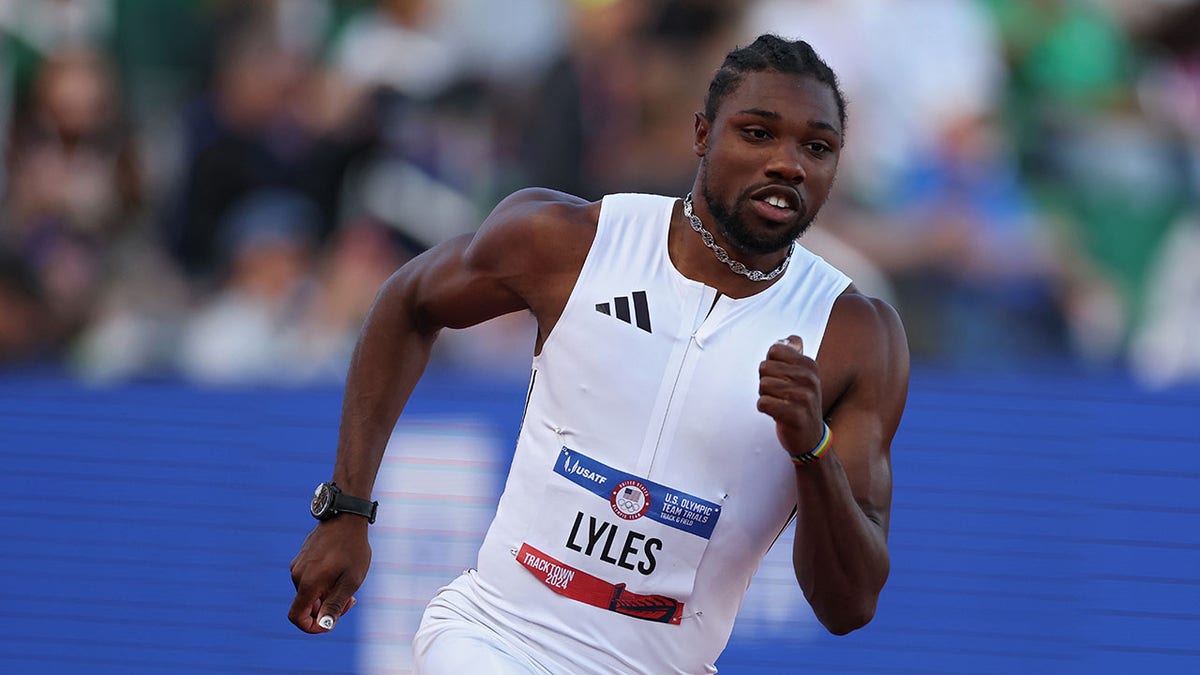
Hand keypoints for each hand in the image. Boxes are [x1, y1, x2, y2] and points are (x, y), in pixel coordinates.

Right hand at [288, 515, 371, 632]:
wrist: (346, 517)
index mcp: (307, 584)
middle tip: (351, 600)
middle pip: (307, 605)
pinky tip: (341, 569)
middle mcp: (297, 575)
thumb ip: (335, 605)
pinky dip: (324, 582)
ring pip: (310, 591)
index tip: (331, 622)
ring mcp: (299, 564)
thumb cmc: (352, 549)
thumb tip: (323, 625)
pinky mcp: (303, 556)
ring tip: (348, 580)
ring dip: (327, 594)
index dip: (312, 627)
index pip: (296, 617)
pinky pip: (310, 577)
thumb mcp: (350, 581)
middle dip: (326, 609)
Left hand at [757, 335, 824, 455]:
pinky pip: (763, 403)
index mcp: (809, 365)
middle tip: (779, 394)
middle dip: (765, 382)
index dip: (770, 364)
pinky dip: (764, 408)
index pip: (774, 350)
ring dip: (765, 396)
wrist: (810, 438)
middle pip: (765, 367)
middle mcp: (809, 378)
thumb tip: (791, 339)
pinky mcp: (795, 414)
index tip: (780, 378)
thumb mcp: (803, 377)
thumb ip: (795, 356)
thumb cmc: (801, 404)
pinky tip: (776, 413)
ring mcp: (804, 397)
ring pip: (762, 385)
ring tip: (779, 404)